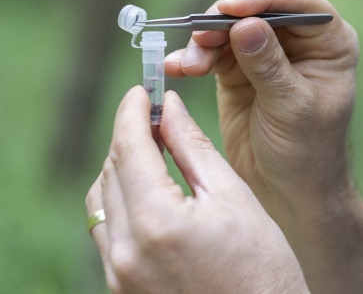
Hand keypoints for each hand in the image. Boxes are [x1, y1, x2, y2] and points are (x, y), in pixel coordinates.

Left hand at [85, 87, 307, 293]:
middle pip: (110, 171)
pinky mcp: (121, 288)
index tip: (142, 89)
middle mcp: (126, 251)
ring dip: (121, 168)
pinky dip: (122, 200)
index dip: (132, 111)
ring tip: (155, 151)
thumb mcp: (233, 196)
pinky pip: (107, 231)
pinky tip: (152, 191)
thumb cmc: (262, 265)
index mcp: (157, 222)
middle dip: (130, 136)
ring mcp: (119, 275)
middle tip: (156, 115)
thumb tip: (169, 107)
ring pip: (101, 201)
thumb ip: (193, 147)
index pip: (128, 148)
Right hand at [165, 0, 358, 223]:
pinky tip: (177, 68)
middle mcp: (300, 39)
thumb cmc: (307, 150)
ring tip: (189, 64)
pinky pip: (212, 51)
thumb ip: (268, 66)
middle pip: (259, 7)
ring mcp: (266, 50)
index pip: (299, 2)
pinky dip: (193, 57)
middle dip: (227, 18)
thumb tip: (246, 24)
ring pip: (230, 26)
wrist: (289, 189)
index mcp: (330, 41)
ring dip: (205, 40)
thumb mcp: (292, 108)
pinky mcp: (237, 68)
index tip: (231, 8)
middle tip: (201, 36)